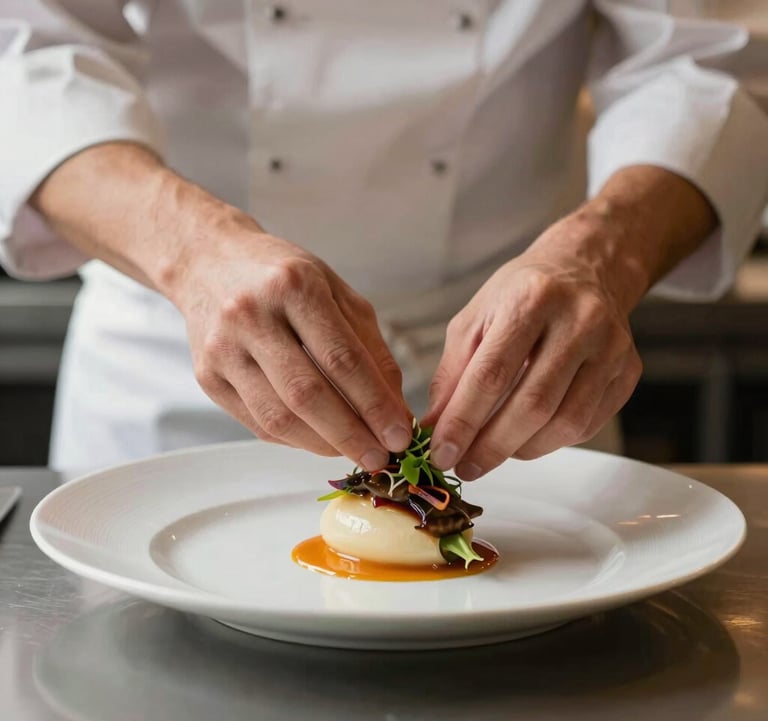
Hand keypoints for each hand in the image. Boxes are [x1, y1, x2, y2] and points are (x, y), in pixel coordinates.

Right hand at [172, 218, 412, 468]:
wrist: (208, 262)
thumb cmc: (283, 276)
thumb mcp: (336, 293)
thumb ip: (371, 348)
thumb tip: (396, 409)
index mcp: (293, 286)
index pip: (342, 358)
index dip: (374, 404)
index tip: (399, 435)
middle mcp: (251, 316)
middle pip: (307, 394)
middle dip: (351, 435)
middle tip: (381, 459)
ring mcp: (223, 349)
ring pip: (278, 417)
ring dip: (323, 444)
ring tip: (355, 452)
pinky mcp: (207, 377)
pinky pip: (257, 423)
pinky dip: (296, 439)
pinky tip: (321, 440)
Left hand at [423, 209, 642, 479]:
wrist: (584, 269)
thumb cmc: (521, 295)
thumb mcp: (474, 320)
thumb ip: (452, 374)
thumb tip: (435, 428)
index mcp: (531, 299)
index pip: (492, 374)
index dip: (463, 421)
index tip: (441, 452)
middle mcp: (579, 320)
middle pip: (533, 404)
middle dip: (492, 446)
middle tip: (465, 467)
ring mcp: (610, 347)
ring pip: (566, 422)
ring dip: (522, 450)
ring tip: (492, 453)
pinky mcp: (628, 371)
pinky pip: (588, 424)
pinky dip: (551, 441)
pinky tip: (526, 438)